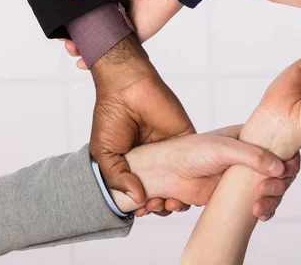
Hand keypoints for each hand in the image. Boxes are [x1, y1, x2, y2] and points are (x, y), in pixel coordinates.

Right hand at [66, 0, 180, 52]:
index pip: (76, 8)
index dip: (65, 15)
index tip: (57, 22)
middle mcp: (104, 12)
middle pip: (81, 28)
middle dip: (69, 36)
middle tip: (65, 39)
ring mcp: (115, 27)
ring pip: (92, 43)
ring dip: (79, 49)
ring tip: (73, 49)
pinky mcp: (127, 39)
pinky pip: (111, 53)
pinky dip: (97, 60)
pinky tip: (84, 62)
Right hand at [90, 35, 195, 204]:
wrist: (128, 87)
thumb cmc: (111, 117)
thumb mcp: (104, 153)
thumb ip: (117, 178)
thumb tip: (138, 199)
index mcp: (133, 164)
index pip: (142, 193)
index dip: (143, 206)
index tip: (141, 212)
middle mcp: (154, 160)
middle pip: (164, 191)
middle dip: (161, 205)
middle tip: (156, 207)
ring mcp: (172, 151)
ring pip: (181, 182)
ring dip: (178, 198)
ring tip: (170, 203)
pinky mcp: (187, 139)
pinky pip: (196, 162)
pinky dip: (196, 179)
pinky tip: (187, 192)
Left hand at [109, 125, 300, 220]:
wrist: (165, 174)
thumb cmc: (190, 153)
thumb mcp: (223, 148)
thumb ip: (252, 155)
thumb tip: (280, 167)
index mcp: (249, 137)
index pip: (281, 146)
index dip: (289, 160)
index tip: (285, 171)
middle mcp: (250, 156)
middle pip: (281, 171)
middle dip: (279, 184)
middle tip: (264, 190)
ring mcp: (243, 176)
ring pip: (272, 189)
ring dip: (271, 200)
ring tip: (258, 207)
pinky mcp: (235, 195)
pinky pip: (259, 203)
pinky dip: (263, 210)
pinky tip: (257, 213)